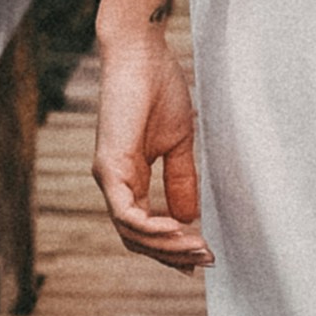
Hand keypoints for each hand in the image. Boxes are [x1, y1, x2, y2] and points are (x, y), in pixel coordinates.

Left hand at [91, 16, 212, 269]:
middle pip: (137, 238)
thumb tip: (189, 218)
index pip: (145, 227)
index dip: (172, 247)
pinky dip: (152, 228)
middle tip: (207, 260)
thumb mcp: (179, 144)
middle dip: (173, 254)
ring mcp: (109, 177)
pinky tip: (180, 229)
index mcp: (130, 177)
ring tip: (199, 248)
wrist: (142, 55)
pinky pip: (127, 214)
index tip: (203, 257)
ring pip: (132, 232)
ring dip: (167, 246)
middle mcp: (115, 182)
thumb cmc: (160, 89)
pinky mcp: (109, 167)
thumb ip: (181, 181)